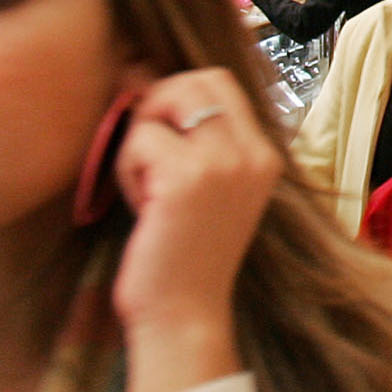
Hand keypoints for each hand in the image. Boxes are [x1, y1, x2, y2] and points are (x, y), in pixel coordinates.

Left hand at [112, 69, 280, 391]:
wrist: (184, 317)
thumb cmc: (186, 256)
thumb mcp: (207, 188)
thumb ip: (193, 138)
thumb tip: (141, 74)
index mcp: (265, 155)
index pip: (220, 81)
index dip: (179, 91)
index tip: (157, 125)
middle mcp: (252, 154)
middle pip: (195, 80)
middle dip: (157, 105)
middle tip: (145, 153)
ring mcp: (223, 164)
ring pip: (161, 106)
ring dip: (139, 142)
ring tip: (146, 187)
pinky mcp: (186, 179)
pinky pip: (139, 140)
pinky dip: (126, 170)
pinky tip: (141, 208)